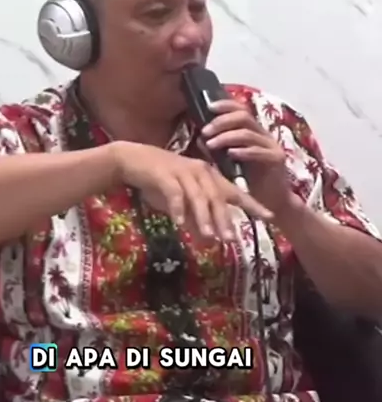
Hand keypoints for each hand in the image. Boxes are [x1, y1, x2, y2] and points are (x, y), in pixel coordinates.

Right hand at [111, 140, 272, 242]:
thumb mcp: (181, 203)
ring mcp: (183, 172)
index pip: (235, 192)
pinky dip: (177, 209)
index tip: (270, 217)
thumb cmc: (159, 181)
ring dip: (204, 218)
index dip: (252, 204)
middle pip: (217, 198)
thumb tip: (210, 242)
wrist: (131, 160)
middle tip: (232, 240)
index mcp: (209, 176)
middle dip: (225, 220)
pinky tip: (179, 224)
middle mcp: (200, 172)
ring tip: (210, 237)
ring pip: (198, 197)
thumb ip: (195, 220)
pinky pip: (174, 193)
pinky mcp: (164, 175)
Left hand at [200, 98, 293, 216]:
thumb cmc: (248, 180)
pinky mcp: (277, 159)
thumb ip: (217, 149)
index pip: (241, 109)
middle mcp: (263, 134)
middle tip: (205, 131)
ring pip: (248, 133)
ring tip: (211, 145)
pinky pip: (258, 151)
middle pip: (243, 116)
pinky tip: (230, 154)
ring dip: (226, 137)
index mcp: (253, 131)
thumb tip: (200, 138)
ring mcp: (272, 145)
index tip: (208, 107)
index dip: (225, 105)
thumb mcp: (228, 162)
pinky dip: (242, 151)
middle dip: (221, 122)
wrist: (271, 201)